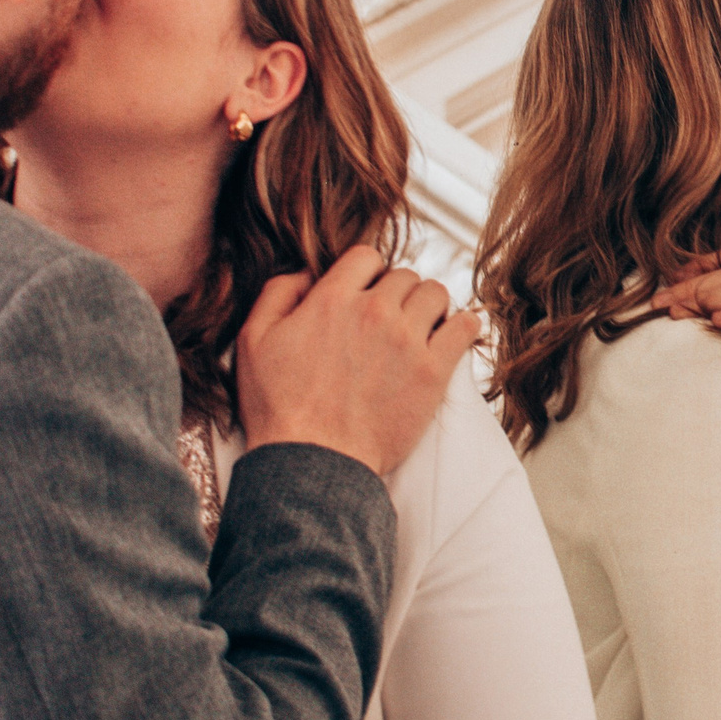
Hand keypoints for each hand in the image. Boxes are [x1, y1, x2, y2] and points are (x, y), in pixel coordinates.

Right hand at [235, 247, 479, 473]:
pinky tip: (452, 336)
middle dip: (396, 293)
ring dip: (429, 305)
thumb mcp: (254, 340)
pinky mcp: (433, 372)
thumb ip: (277, 293)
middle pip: (404, 275)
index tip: (365, 293)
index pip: (367, 257)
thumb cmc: (278, 408)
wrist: (311, 462)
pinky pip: (466, 327)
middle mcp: (374, 312)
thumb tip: (305, 272)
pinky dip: (463, 326)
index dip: (366, 272)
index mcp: (331, 299)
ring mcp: (407, 340)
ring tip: (419, 327)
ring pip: (436, 293)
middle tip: (389, 319)